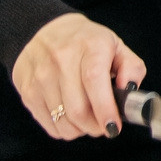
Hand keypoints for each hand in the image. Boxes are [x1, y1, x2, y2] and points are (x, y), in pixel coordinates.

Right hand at [12, 13, 144, 139]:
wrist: (43, 31)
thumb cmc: (85, 42)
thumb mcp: (116, 46)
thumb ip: (132, 68)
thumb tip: (130, 90)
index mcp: (90, 46)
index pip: (94, 81)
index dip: (104, 108)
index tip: (113, 126)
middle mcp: (61, 60)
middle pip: (77, 109)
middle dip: (95, 126)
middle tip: (104, 125)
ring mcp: (41, 77)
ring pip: (63, 121)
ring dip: (80, 129)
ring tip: (87, 119)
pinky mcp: (27, 91)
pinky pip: (48, 124)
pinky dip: (64, 129)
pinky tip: (70, 117)